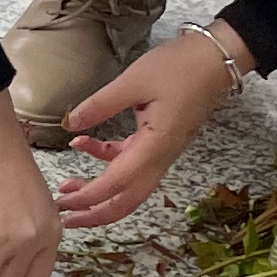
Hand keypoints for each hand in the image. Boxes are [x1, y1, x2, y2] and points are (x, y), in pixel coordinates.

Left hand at [56, 24, 248, 229]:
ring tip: (68, 188)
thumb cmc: (180, 67)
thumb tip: (70, 124)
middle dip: (94, 214)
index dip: (87, 197)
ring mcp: (161, 152)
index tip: (62, 202)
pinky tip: (84, 144)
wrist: (215, 59)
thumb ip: (100, 105)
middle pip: (126, 201)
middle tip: (64, 217)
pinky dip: (107, 160)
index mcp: (154, 146)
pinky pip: (131, 163)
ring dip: (99, 192)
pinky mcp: (159, 142)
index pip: (116, 184)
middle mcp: (159, 157)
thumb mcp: (133, 81)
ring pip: (128, 187)